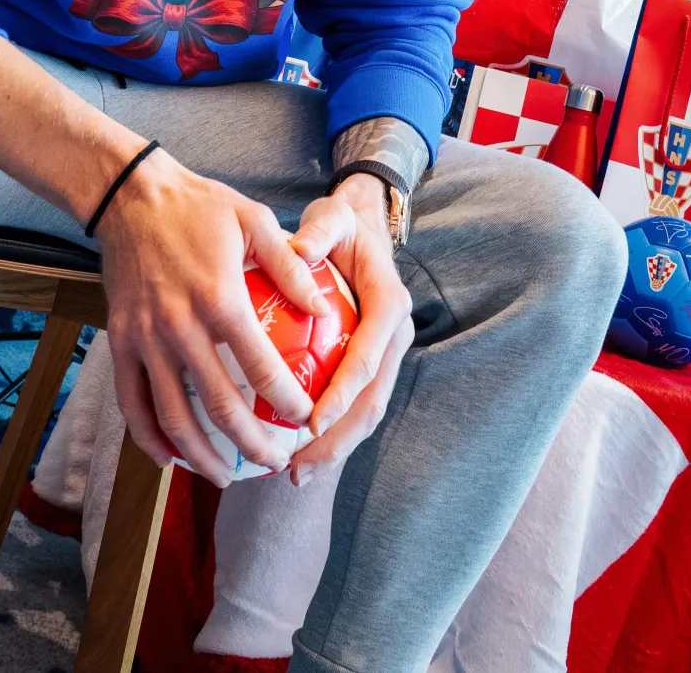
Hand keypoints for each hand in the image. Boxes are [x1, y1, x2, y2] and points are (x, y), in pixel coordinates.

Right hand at [97, 149, 328, 486]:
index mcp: (219, 298)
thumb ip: (290, 268)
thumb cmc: (199, 206)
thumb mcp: (254, 221)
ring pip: (171, 415)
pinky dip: (149, 437)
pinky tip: (169, 457)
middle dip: (250, 444)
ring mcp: (145, 338)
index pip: (261, 367)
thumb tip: (324, 308)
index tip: (306, 419)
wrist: (129, 195)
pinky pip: (131, 401)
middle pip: (218, 405)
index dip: (288, 401)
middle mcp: (179, 326)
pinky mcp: (120, 340)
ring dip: (200, 455)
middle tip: (274, 462)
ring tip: (224, 476)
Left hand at [286, 174, 413, 486]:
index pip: (368, 358)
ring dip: (336, 446)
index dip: (343, 394)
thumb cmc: (341, 225)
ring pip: (366, 411)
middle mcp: (395, 336)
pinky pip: (354, 403)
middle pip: (372, 399)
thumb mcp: (331, 217)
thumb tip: (297, 250)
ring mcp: (386, 354)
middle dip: (339, 437)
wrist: (364, 228)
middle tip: (300, 465)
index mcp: (389, 305)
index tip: (312, 421)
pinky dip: (331, 431)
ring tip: (296, 473)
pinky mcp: (371, 364)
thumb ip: (318, 232)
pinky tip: (295, 453)